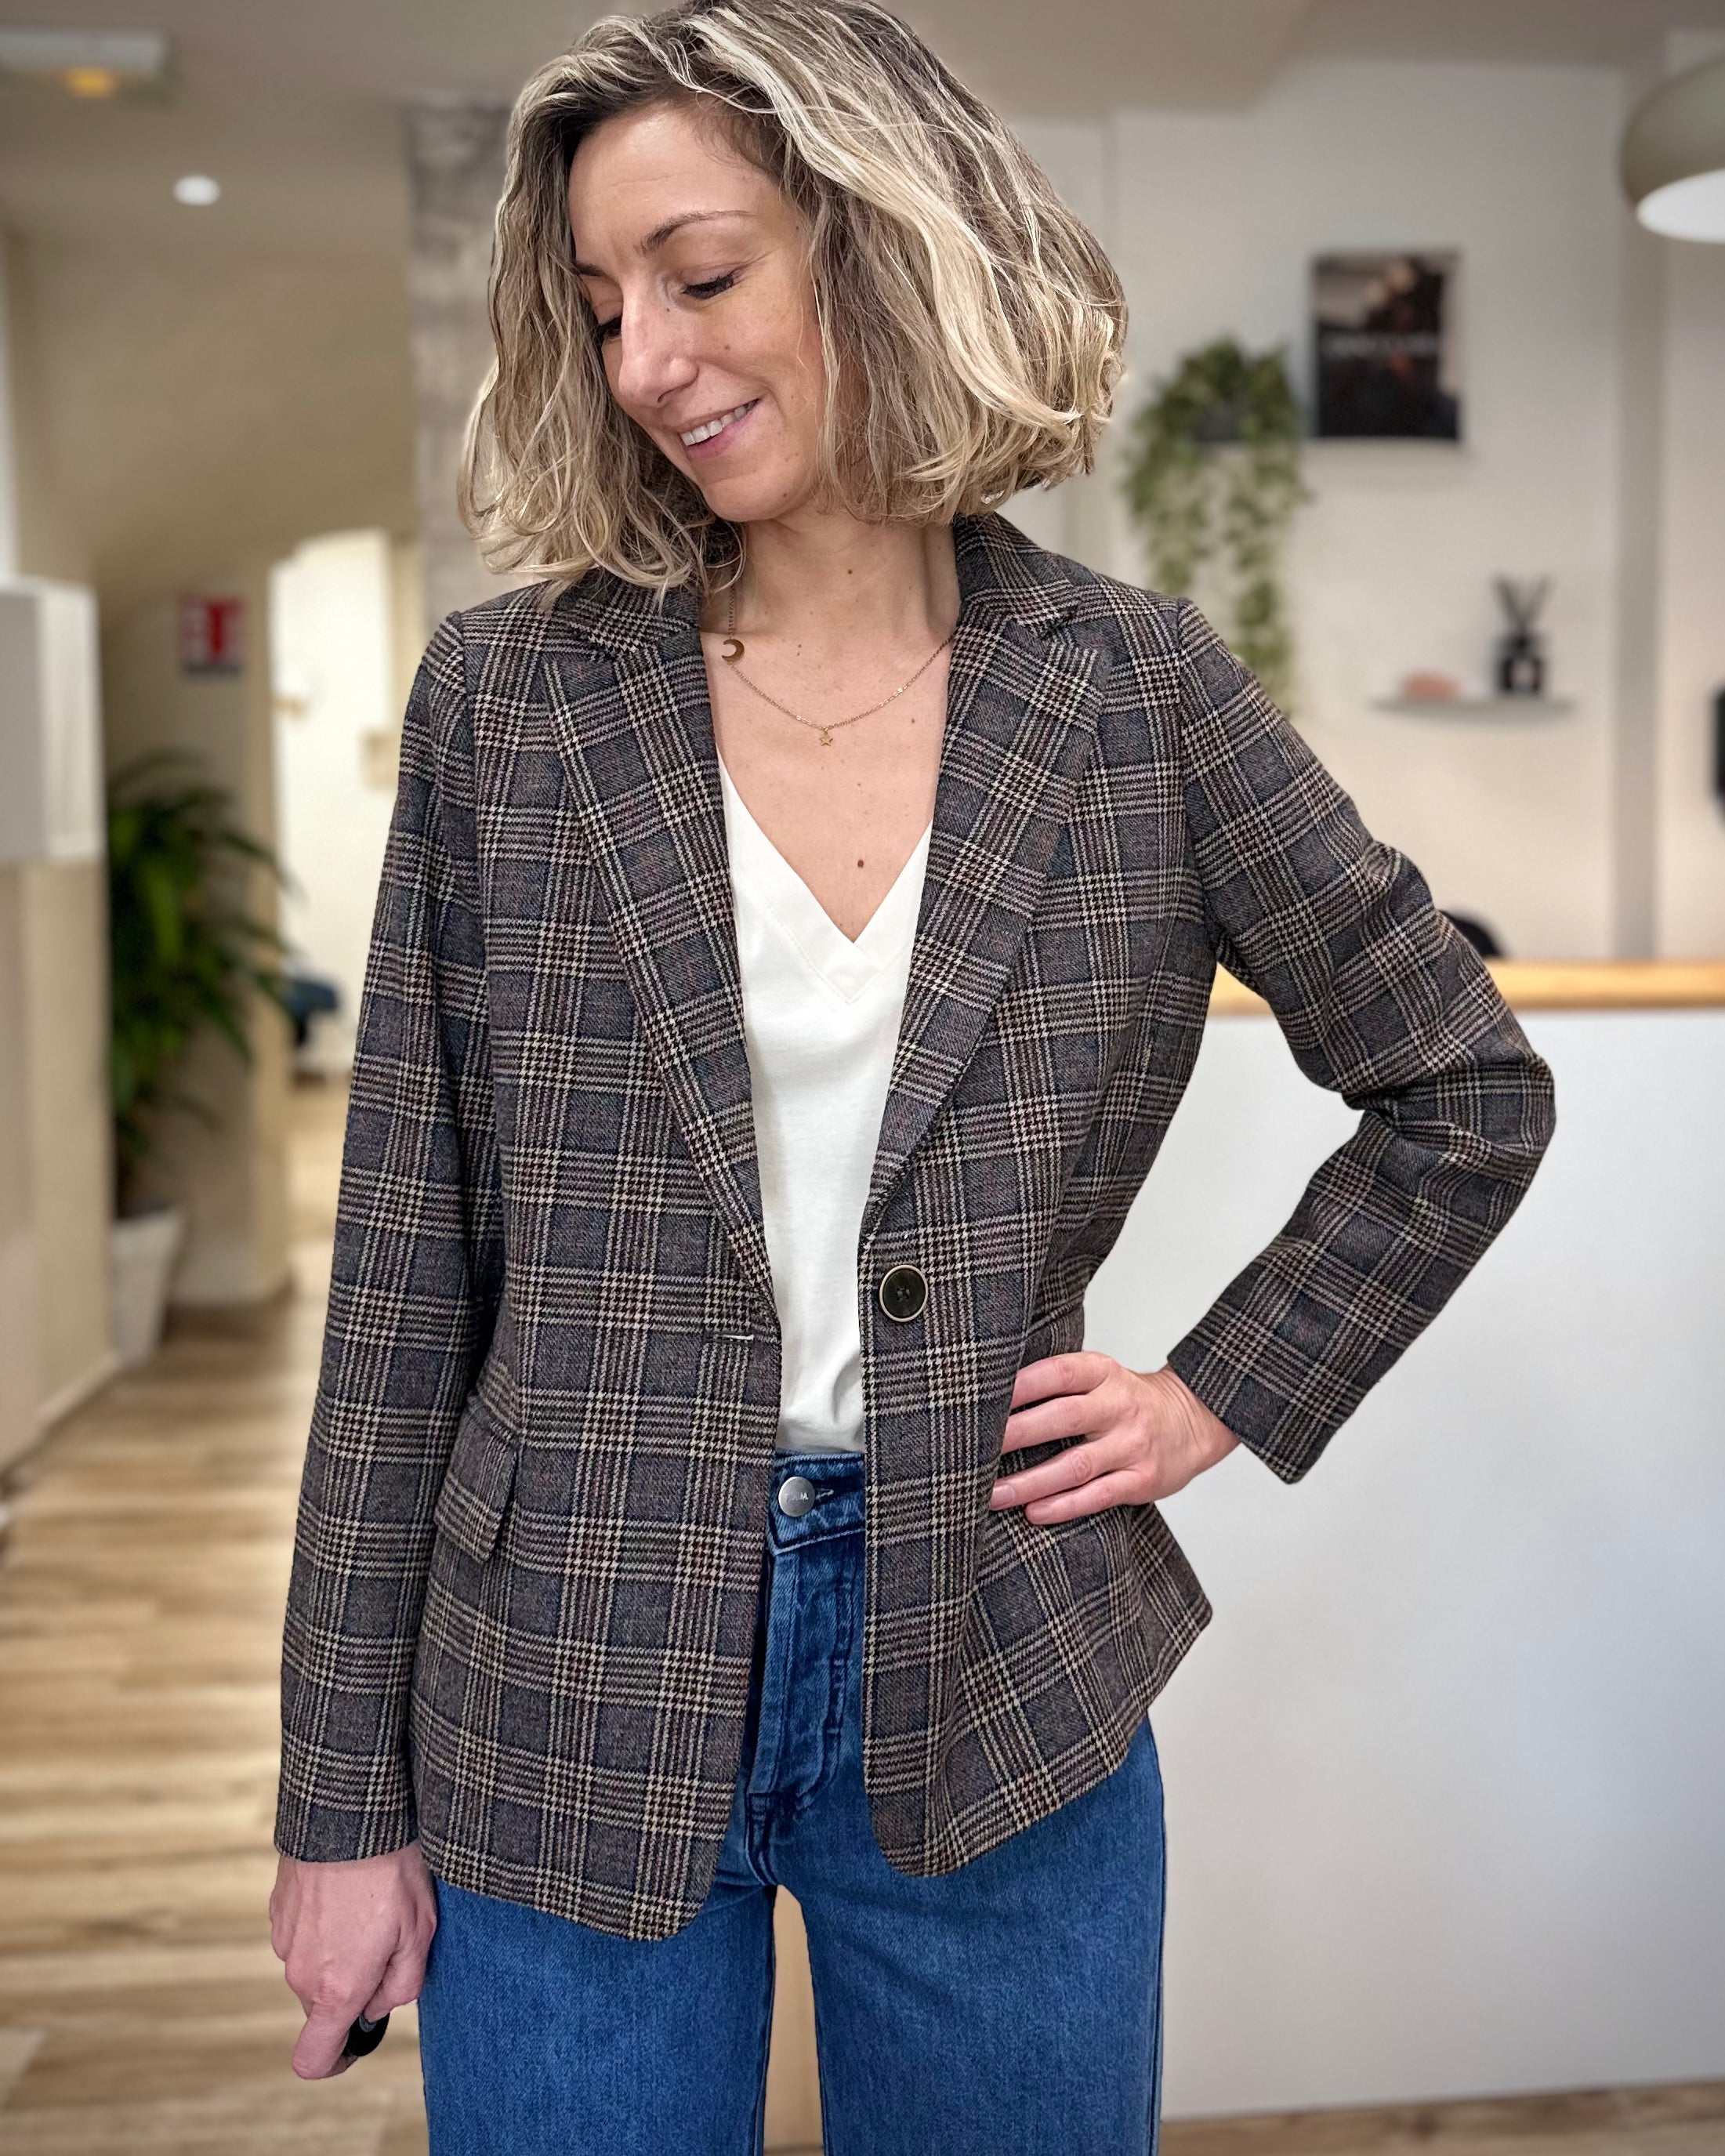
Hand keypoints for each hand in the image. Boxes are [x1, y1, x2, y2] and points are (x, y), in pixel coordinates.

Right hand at [269, 1841, 436, 2078]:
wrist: (350, 1812)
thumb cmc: (392, 1872)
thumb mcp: (419, 1933)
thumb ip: (402, 1986)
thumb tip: (380, 2005)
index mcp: (336, 1988)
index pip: (314, 2059)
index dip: (337, 2061)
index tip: (357, 2043)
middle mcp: (300, 1973)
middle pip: (324, 2005)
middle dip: (353, 1986)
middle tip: (387, 1941)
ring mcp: (284, 1940)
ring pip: (314, 1967)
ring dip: (339, 1951)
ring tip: (370, 1905)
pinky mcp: (278, 1910)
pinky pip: (303, 1935)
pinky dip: (323, 1924)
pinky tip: (347, 1890)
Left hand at [988, 1356, 1238, 1522]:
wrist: (1193, 1420)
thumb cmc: (1128, 1401)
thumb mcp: (1101, 1377)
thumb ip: (1058, 1383)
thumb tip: (990, 1396)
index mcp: (1104, 1372)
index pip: (1059, 1373)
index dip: (1021, 1385)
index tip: (982, 1397)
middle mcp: (1118, 1405)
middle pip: (1062, 1418)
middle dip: (1014, 1435)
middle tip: (973, 1450)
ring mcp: (1131, 1444)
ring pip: (1075, 1465)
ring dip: (1029, 1482)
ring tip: (990, 1494)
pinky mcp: (1141, 1480)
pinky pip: (1097, 1495)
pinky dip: (1063, 1506)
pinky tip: (1033, 1512)